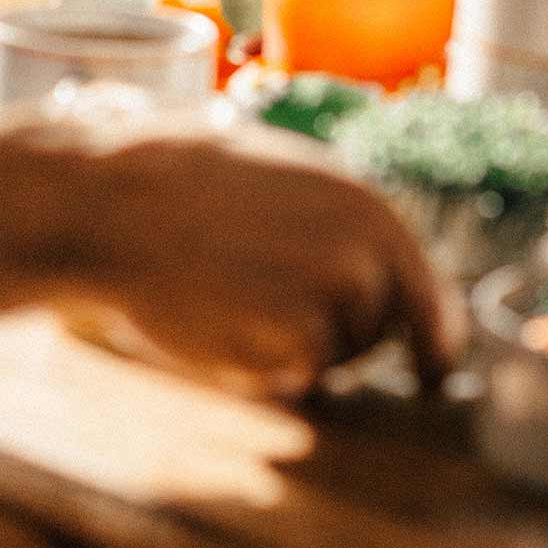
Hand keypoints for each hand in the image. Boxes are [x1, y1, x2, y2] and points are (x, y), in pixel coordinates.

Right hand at [0, 123, 456, 398]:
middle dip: (342, 336)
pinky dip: (262, 367)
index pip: (427, 290)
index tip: (435, 372)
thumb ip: (332, 216)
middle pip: (380, 330)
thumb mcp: (275, 170)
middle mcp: (367, 250)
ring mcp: (336, 299)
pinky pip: (295, 378)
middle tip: (268, 306)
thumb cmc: (176, 182)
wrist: (111, 205)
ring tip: (229, 296)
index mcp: (366, 203)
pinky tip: (217, 321)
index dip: (434, 337)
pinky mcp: (297, 343)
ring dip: (294, 348)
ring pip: (335, 358)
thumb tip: (369, 260)